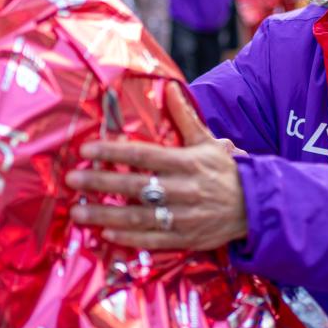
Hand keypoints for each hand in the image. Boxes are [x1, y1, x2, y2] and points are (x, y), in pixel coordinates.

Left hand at [66, 82, 247, 249]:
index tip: (86, 150)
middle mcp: (181, 190)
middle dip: (100, 182)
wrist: (255, 207)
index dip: (113, 152)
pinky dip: (128, 240)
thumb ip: (185, 116)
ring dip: (105, 214)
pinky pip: (152, 241)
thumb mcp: (207, 141)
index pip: (143, 155)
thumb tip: (170, 87)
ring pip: (138, 217)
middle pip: (135, 186)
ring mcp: (183, 217)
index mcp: (185, 163)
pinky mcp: (185, 239)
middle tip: (71, 179)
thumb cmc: (226, 171)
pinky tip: (105, 234)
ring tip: (77, 211)